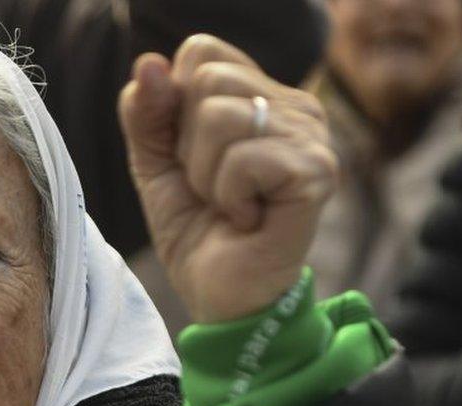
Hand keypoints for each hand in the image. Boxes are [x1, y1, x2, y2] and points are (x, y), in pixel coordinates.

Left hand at [118, 34, 336, 322]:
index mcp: (261, 96)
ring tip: (228, 204)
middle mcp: (296, 107)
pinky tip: (248, 219)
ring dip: (205, 174)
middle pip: (208, 78)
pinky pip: (242, 158)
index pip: (201, 52)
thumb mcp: (154, 164)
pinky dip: (227, 195)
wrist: (221, 297)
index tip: (187, 156)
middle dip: (187, 144)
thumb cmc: (197, 230)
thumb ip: (146, 112)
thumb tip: (148, 63)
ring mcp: (312, 137)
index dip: (174, 106)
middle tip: (210, 187)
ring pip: (220, 115)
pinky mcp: (316, 172)